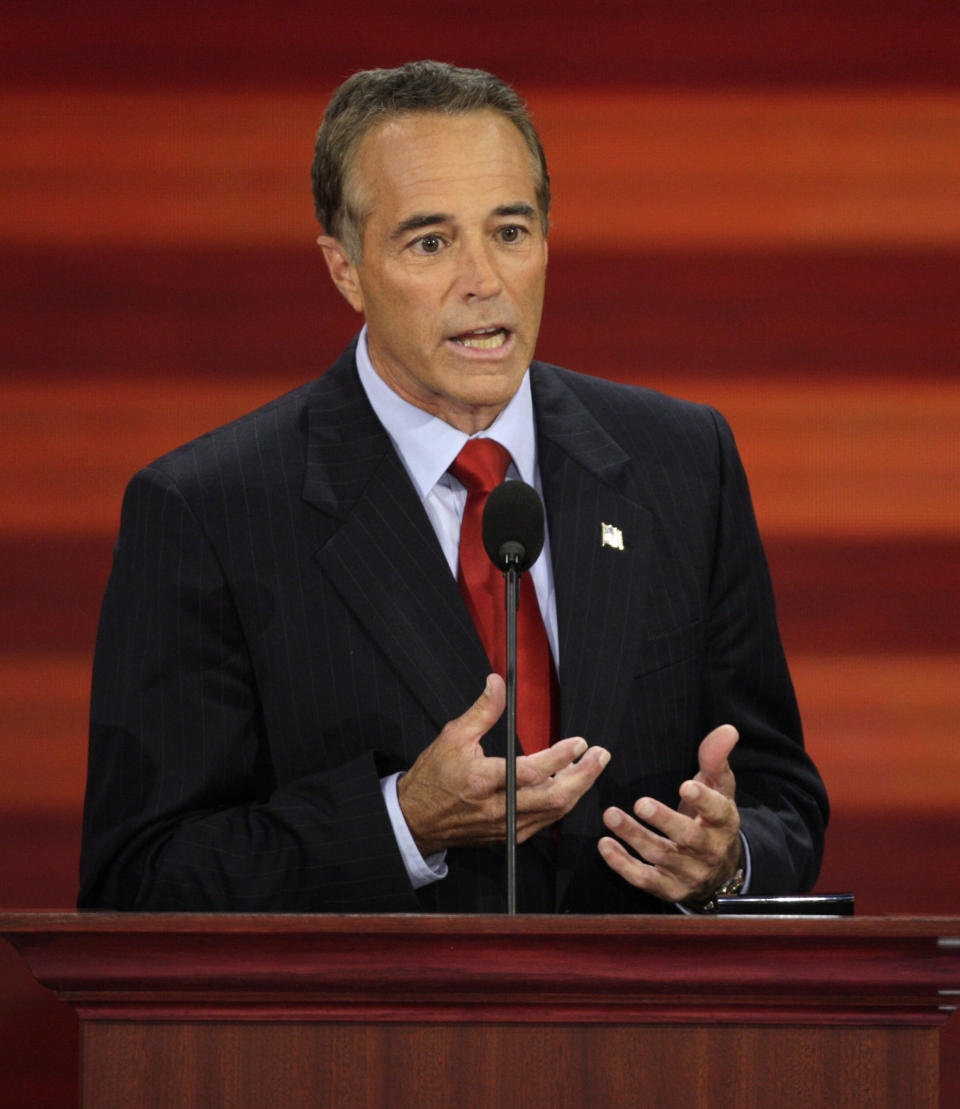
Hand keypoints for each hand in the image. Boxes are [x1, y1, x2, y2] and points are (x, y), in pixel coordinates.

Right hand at [398, 674, 609, 855]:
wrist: (416, 819)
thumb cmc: (434, 776)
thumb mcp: (453, 736)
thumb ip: (482, 711)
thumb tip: (498, 683)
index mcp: (483, 781)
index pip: (532, 772)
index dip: (560, 757)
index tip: (579, 742)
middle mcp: (498, 809)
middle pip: (553, 798)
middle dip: (583, 777)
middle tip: (600, 756)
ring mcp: (506, 826)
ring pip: (554, 812)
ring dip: (577, 790)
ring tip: (590, 767)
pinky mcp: (509, 837)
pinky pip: (544, 822)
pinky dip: (561, 804)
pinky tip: (570, 787)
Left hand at [597, 724, 741, 903]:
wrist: (718, 869)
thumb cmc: (712, 817)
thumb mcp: (718, 788)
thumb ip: (716, 759)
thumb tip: (727, 729)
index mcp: (723, 822)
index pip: (717, 811)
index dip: (702, 800)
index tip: (685, 786)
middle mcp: (708, 850)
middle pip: (687, 837)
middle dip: (664, 821)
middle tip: (640, 803)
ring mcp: (688, 872)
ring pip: (660, 856)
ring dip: (634, 836)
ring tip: (611, 815)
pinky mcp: (668, 888)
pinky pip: (644, 879)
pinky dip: (622, 864)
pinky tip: (605, 844)